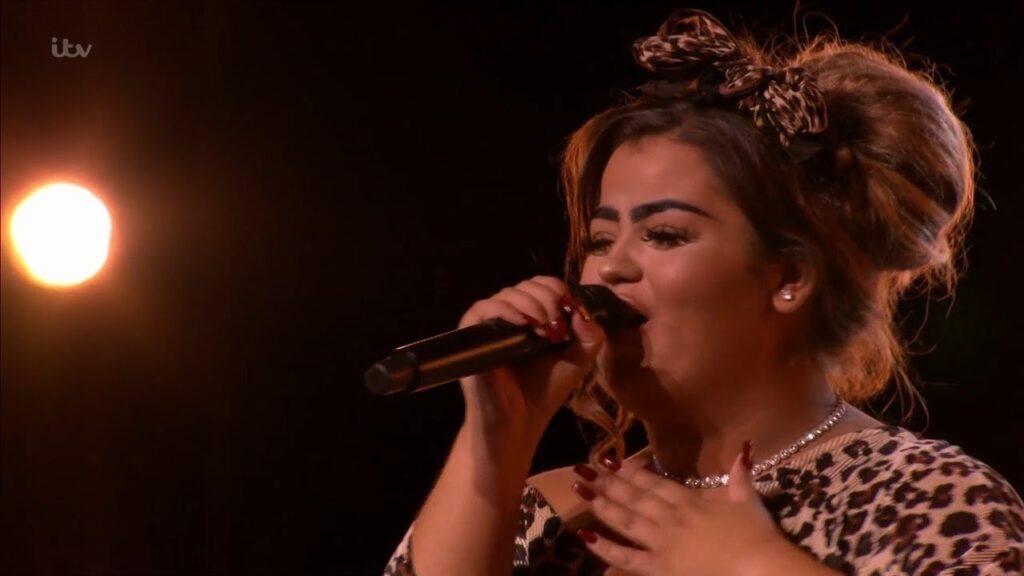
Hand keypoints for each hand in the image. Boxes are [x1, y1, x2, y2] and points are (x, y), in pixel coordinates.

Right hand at [457, 276, 605, 442]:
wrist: (519, 421)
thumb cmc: (545, 391)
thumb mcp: (579, 359)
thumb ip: (590, 334)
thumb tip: (581, 310)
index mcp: (533, 316)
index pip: (543, 285)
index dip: (560, 291)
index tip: (572, 314)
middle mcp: (510, 315)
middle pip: (528, 285)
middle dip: (549, 299)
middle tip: (558, 328)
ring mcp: (490, 324)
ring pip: (509, 293)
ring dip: (533, 305)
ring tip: (545, 330)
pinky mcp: (471, 335)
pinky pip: (484, 308)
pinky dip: (505, 310)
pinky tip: (522, 323)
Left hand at [573, 448, 792, 575]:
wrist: (759, 565)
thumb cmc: (757, 535)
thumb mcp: (749, 501)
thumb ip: (740, 477)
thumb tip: (743, 450)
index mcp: (690, 502)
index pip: (654, 483)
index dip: (631, 471)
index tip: (610, 460)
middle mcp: (671, 518)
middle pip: (634, 497)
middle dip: (608, 482)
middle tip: (584, 468)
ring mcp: (663, 542)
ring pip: (626, 521)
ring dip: (602, 504)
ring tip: (580, 489)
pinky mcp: (661, 568)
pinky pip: (628, 558)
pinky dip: (606, 548)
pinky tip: (585, 535)